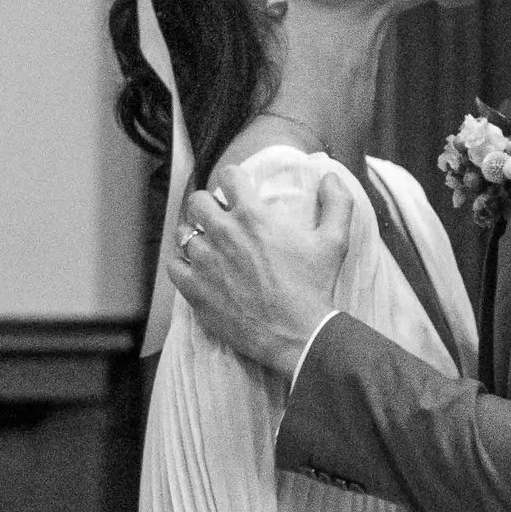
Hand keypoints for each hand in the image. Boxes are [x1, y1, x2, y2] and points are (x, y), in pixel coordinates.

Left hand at [170, 154, 354, 372]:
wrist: (298, 335)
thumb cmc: (315, 288)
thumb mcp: (335, 242)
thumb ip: (337, 202)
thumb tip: (330, 176)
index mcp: (253, 216)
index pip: (229, 176)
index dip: (234, 180)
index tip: (238, 190)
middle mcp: (223, 233)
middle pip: (198, 201)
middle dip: (209, 205)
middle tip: (220, 218)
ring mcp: (205, 261)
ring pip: (183, 232)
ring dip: (194, 234)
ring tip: (207, 246)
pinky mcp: (194, 289)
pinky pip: (173, 265)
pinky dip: (181, 264)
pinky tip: (194, 269)